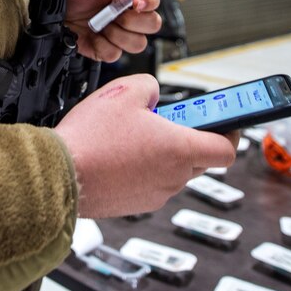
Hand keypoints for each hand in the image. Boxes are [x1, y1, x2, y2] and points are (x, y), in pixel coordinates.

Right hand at [54, 74, 237, 217]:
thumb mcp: (124, 91)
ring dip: (163, 153)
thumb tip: (152, 93)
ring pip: (173, 171)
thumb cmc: (91, 139)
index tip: (225, 121)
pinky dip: (144, 168)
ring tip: (134, 134)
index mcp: (180, 149)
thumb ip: (149, 86)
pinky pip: (152, 183)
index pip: (227, 149)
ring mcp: (155, 194)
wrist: (59, 175)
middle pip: (200, 158)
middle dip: (189, 137)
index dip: (230, 132)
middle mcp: (173, 177)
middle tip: (168, 119)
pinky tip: (119, 153)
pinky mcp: (135, 204)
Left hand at [65, 0, 161, 61]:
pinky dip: (102, 45)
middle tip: (116, 14)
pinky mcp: (108, 51)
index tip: (137, 2)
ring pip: (138, 43)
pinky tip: (94, 36)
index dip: (150, 2)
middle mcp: (128, 18)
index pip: (152, 0)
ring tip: (102, 24)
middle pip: (153, 24)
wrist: (54, 15)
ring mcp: (119, 36)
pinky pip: (115, 54)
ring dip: (118, 34)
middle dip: (135, 21)